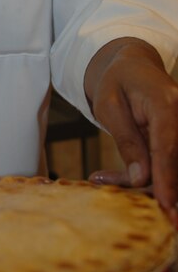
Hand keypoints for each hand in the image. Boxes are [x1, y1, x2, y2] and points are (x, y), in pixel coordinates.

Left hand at [85, 37, 177, 225]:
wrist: (131, 66)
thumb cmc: (116, 82)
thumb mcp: (109, 106)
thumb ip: (126, 140)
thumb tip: (141, 178)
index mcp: (165, 102)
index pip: (168, 146)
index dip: (166, 178)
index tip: (165, 205)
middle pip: (173, 162)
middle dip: (150, 184)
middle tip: (113, 189)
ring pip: (170, 168)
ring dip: (140, 181)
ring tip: (102, 177)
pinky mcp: (176, 139)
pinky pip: (165, 164)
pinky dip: (143, 174)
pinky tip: (110, 176)